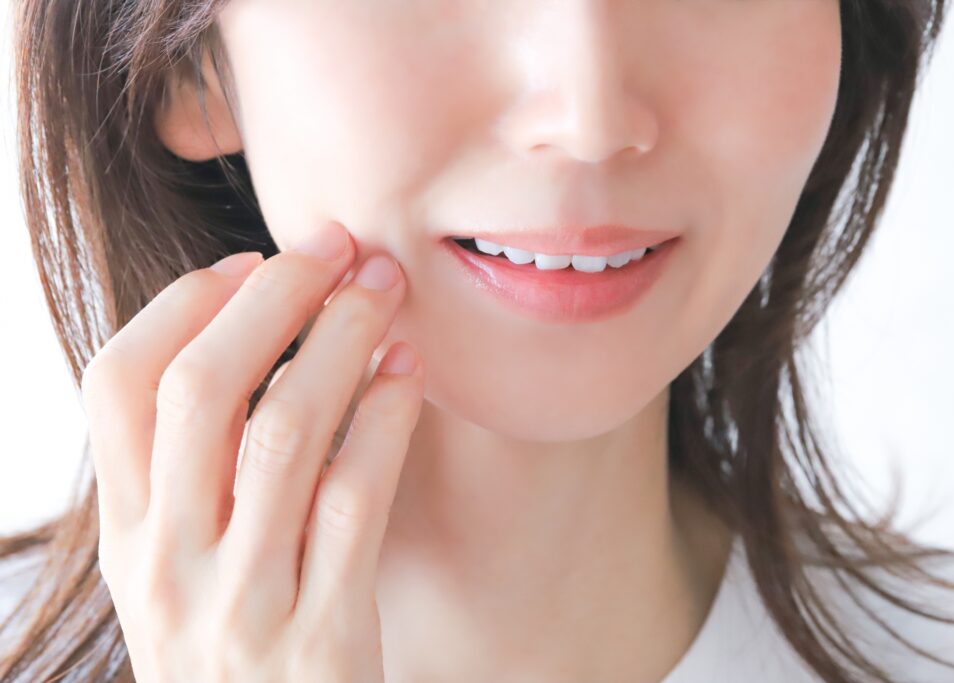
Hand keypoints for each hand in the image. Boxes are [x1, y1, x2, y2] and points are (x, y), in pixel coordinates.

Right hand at [82, 222, 422, 681]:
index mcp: (127, 534)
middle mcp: (168, 564)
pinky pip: (354, 499)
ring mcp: (241, 603)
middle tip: (336, 245)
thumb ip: (197, 471)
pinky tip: (410, 376)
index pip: (119, 386)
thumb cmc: (238, 641)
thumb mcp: (185, 564)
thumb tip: (253, 326)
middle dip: (274, 299)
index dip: (184, 306)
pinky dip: (385, 420)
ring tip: (385, 291)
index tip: (250, 263)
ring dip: (342, 342)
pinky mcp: (321, 633)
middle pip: (203, 390)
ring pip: (285, 432)